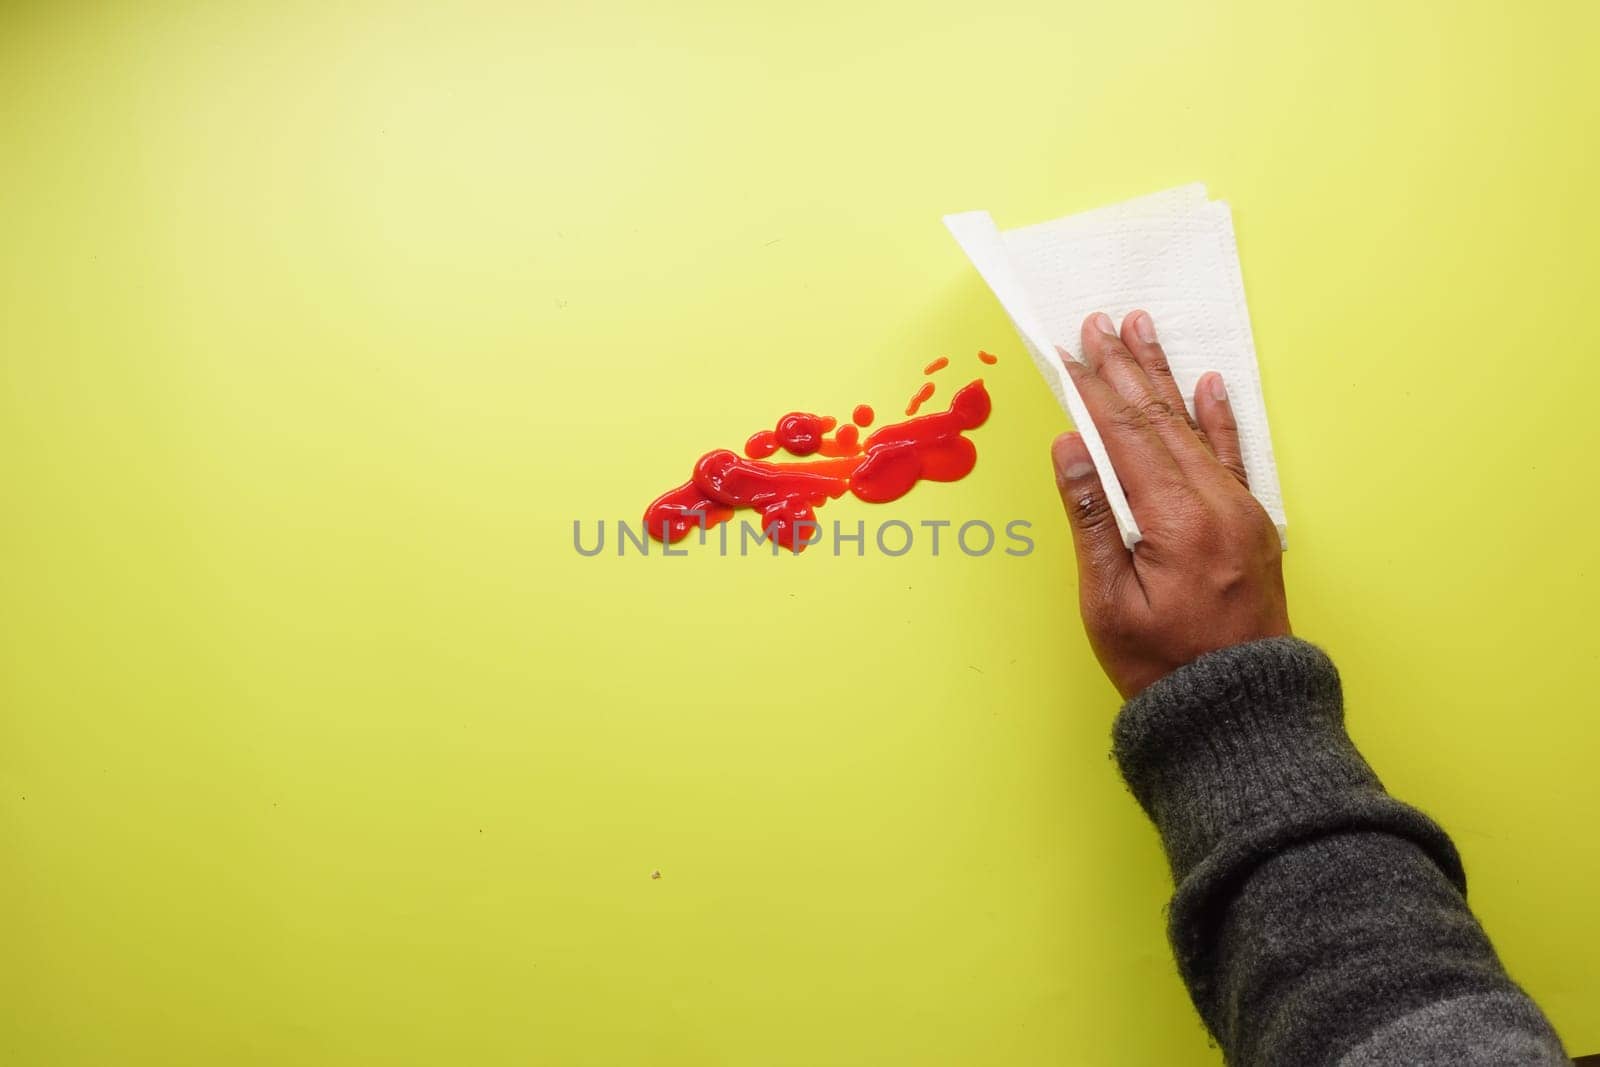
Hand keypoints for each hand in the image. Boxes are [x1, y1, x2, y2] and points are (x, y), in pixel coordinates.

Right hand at [1050, 310, 1289, 698]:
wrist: (1239, 711)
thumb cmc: (1162, 667)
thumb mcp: (1106, 602)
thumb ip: (1091, 518)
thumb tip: (1071, 447)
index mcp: (1176, 520)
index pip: (1126, 434)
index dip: (1094, 389)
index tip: (1070, 351)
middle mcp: (1216, 504)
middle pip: (1160, 418)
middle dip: (1125, 367)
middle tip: (1100, 322)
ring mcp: (1240, 511)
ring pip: (1195, 428)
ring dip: (1165, 377)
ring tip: (1145, 329)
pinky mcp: (1252, 525)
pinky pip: (1234, 456)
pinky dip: (1219, 417)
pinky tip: (1209, 384)